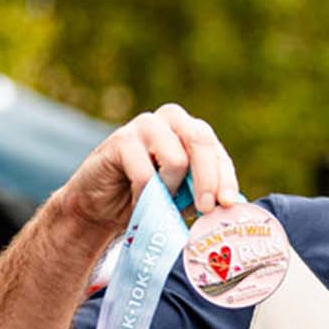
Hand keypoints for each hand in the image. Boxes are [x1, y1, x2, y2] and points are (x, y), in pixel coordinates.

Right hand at [57, 103, 244, 232]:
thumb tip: (228, 206)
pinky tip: (138, 204)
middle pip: (202, 143)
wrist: (99, 206)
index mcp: (191, 130)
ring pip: (177, 159)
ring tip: (160, 203)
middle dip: (209, 180)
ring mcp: (145, 125)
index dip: (226, 178)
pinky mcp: (121, 140)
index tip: (228, 203)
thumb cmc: (147, 199)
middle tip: (207, 208)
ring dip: (171, 191)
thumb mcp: (182, 197)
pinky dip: (146, 197)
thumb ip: (204, 194)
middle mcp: (171, 119)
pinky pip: (146, 175)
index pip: (216, 152)